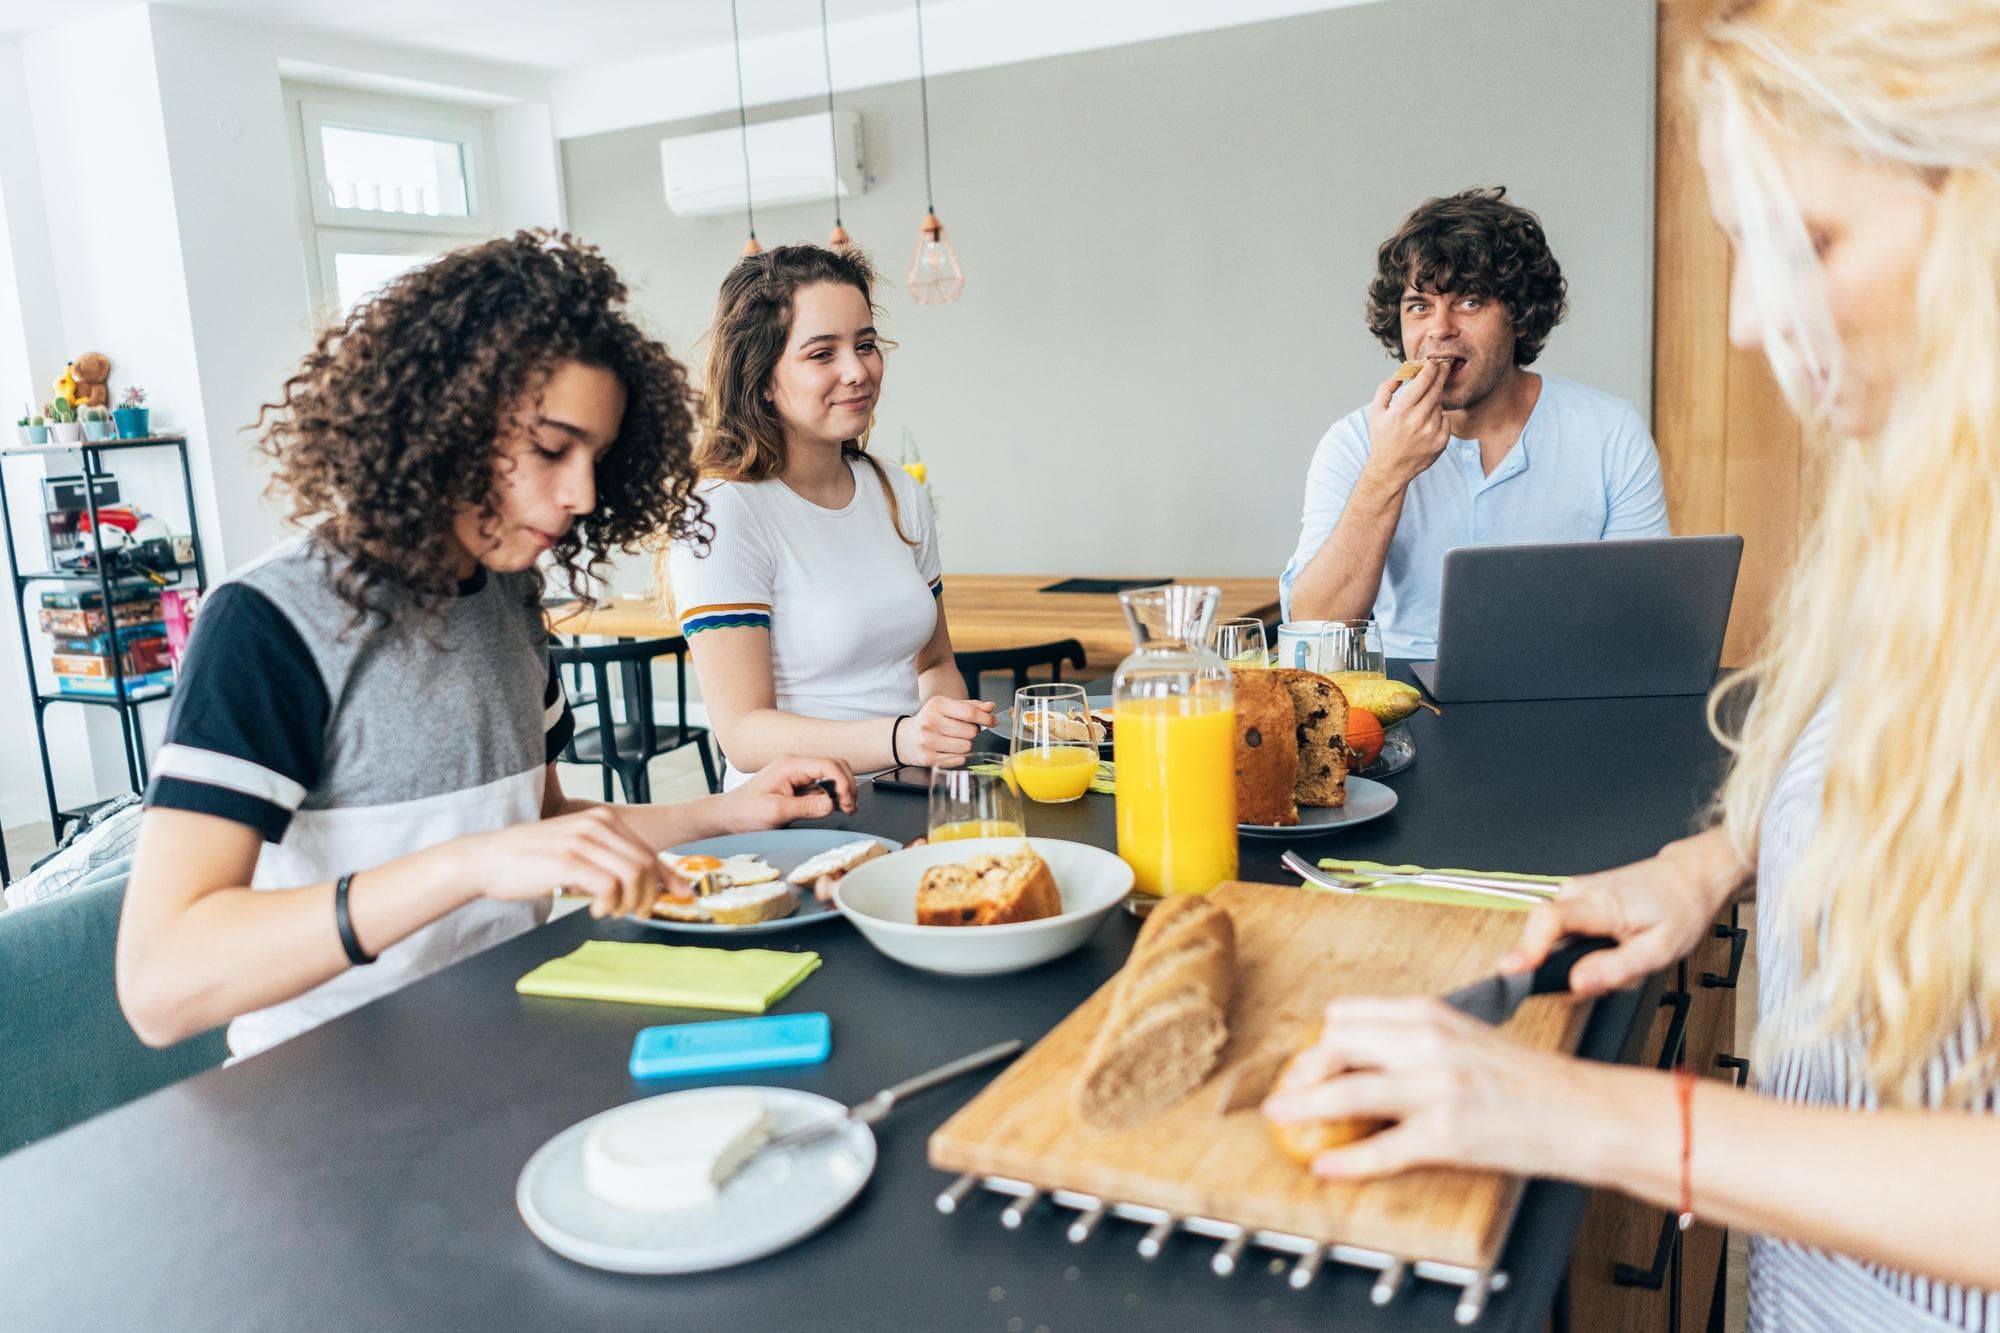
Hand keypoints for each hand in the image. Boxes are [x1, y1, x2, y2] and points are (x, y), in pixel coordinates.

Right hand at [459, 807, 667, 919]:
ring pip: (634, 876)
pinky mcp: (569, 861)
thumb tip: (639, 883)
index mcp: (602, 820)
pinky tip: (595, 911)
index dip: (670, 876)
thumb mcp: (575, 852)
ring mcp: (583, 841)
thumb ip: (605, 861)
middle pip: (646, 864)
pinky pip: (610, 886)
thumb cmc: (529, 861)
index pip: (648, 851)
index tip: (684, 895)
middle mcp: (596, 825)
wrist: (486, 859)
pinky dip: (610, 905)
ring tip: (611, 912)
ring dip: (630, 902)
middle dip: (651, 895)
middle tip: (637, 914)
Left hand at [718, 754, 857, 830]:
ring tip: (845, 810)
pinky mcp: (799, 785)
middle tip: (849, 809)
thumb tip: (832, 804)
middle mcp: (796, 766)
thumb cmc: (745, 812)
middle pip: (836, 766)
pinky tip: (835, 809)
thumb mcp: (775, 812)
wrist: (728, 816)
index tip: (846, 804)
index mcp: (791, 765)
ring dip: (842, 792)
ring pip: (832, 776)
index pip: (829, 765)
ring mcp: (798, 774)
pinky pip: (824, 786)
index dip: (843, 783)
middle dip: (847, 786)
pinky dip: (833, 796)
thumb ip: (805, 808)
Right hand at [899, 696, 995, 765]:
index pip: (970, 713)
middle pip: (971, 732)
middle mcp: (930, 722)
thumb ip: (971, 706)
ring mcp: (929, 742)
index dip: (986, 718)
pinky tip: (947, 749)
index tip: (992, 722)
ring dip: (965, 745)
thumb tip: (991, 707)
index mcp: (937, 705)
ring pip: (967, 747)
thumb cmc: (930, 720)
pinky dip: (958, 755)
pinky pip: (959, 759)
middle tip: (960, 730)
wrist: (905, 738)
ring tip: (952, 740)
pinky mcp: (929, 759)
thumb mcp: (947, 707)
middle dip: (971, 732)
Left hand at [1261, 996, 1592, 1179]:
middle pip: (1336, 1045)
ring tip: (1283, 1119)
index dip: (1319, 1040)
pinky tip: (1327, 1167)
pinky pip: (1381, 1149)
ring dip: (1304, 1108)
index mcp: (1431, 1014)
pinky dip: (1347, 1162)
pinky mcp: (1448, 1133)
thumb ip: (1417, 1042)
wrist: (1586, 1112)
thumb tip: (1367, 1059)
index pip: (1348, 1015)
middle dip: (1302, 1070)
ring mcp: (1437, 1088)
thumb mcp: (1467, 1039)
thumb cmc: (1531, 1081)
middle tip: (1289, 1091)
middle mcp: (1429, 1042)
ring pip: (1346, 1093)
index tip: (1308, 1060)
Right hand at [1361, 358, 1450, 489]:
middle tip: (1444, 367)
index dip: (1431, 368)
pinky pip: (1445, 420)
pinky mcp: (1441, 441)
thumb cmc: (1382, 438)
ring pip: (1440, 405)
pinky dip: (1438, 419)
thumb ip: (1385, 389)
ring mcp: (1431, 431)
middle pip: (1437, 389)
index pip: (1423, 381)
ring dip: (1434, 402)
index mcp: (1401, 410)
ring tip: (1421, 412)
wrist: (1390, 468)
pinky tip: (1426, 425)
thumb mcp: (1375, 412)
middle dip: (1441, 374)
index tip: (1434, 362)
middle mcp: (1418, 420)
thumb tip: (1399, 374)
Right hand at [1499, 829, 1746, 994]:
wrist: (1687, 879)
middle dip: (1569, 968)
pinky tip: (1613, 948)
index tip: (1512, 968)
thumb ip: (1616, 969)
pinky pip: (1564, 933)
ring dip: (1583, 960)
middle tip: (1614, 976)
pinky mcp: (1574, 900)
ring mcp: (1573, 894)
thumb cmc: (1677, 910)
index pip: (1548, 920)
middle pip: (1545, 936)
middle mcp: (1577, 893)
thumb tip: (1576, 984)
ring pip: (1556, 940)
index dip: (1527, 946)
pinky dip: (1584, 949)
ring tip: (1622, 958)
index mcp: (1600, 904)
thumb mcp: (1659, 951)